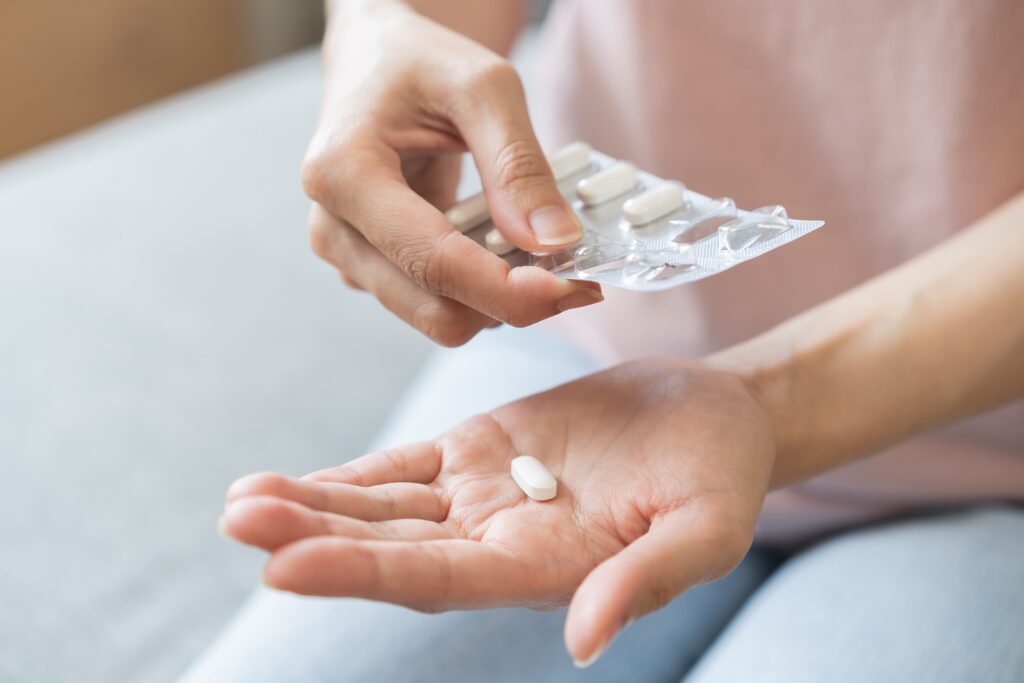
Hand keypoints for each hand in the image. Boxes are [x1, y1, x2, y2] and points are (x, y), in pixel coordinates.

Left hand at [221, 359, 775, 664]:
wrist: (714, 415)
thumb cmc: (723, 476)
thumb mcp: (706, 529)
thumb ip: (646, 580)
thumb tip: (584, 643)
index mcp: (544, 570)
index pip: (439, 579)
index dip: (364, 573)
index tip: (286, 566)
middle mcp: (498, 543)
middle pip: (391, 548)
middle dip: (313, 538)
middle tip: (238, 522)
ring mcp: (481, 496)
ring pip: (382, 509)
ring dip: (312, 507)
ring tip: (241, 501)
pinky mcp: (476, 451)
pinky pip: (398, 471)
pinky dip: (344, 478)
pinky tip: (285, 483)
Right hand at [301, 2, 600, 346]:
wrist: (376, 63)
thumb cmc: (420, 63)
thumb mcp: (483, 87)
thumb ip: (519, 165)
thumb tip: (554, 241)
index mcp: (343, 174)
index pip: (435, 263)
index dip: (510, 290)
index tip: (577, 287)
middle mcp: (334, 228)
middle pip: (437, 312)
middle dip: (512, 302)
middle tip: (574, 269)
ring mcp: (349, 256)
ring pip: (441, 318)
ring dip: (498, 297)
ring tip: (533, 242)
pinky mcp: (371, 270)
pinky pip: (439, 304)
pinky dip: (482, 288)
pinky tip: (500, 243)